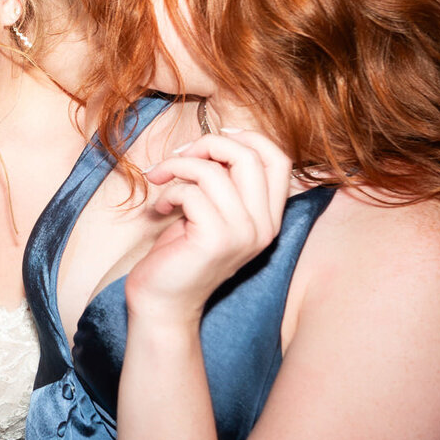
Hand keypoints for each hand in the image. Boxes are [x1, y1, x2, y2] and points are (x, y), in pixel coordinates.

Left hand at [128, 130, 292, 323]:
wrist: (163, 301)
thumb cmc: (180, 252)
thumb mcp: (210, 211)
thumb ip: (223, 182)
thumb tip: (215, 140)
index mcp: (268, 218)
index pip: (279, 160)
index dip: (247, 138)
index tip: (212, 139)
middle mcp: (264, 227)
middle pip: (249, 156)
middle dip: (207, 144)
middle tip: (178, 156)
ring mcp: (243, 234)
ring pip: (215, 171)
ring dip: (178, 167)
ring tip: (161, 180)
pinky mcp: (216, 240)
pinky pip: (192, 192)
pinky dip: (169, 192)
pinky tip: (160, 210)